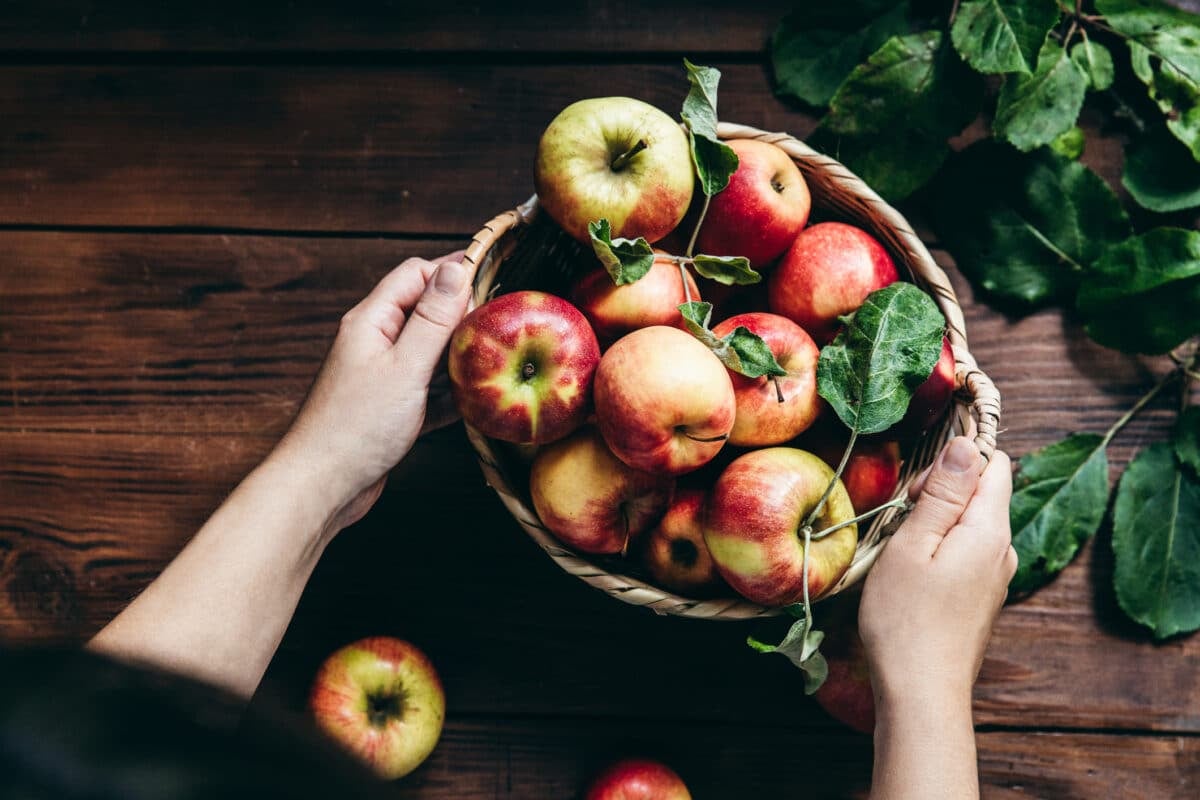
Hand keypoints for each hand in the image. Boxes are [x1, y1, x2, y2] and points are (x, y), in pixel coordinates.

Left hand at [271, 251, 472, 534]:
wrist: (321, 486)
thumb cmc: (356, 428)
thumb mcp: (405, 367)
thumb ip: (432, 318)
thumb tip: (456, 269)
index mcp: (371, 321)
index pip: (415, 275)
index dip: (453, 273)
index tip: (491, 282)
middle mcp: (374, 342)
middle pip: (424, 311)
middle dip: (462, 316)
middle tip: (500, 325)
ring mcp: (381, 376)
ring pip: (429, 352)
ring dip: (459, 356)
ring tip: (496, 362)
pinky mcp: (390, 408)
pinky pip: (428, 388)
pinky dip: (451, 392)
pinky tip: (475, 401)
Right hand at [858, 436, 1015, 709]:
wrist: (922, 692)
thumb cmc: (906, 619)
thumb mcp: (913, 544)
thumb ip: (942, 493)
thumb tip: (966, 443)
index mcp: (991, 531)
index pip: (993, 463)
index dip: (954, 460)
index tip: (917, 489)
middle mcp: (1004, 550)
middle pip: (982, 492)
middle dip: (941, 492)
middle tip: (903, 522)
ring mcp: (997, 577)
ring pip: (972, 523)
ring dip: (937, 523)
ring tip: (904, 552)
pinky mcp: (983, 597)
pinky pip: (968, 552)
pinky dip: (941, 550)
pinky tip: (914, 575)